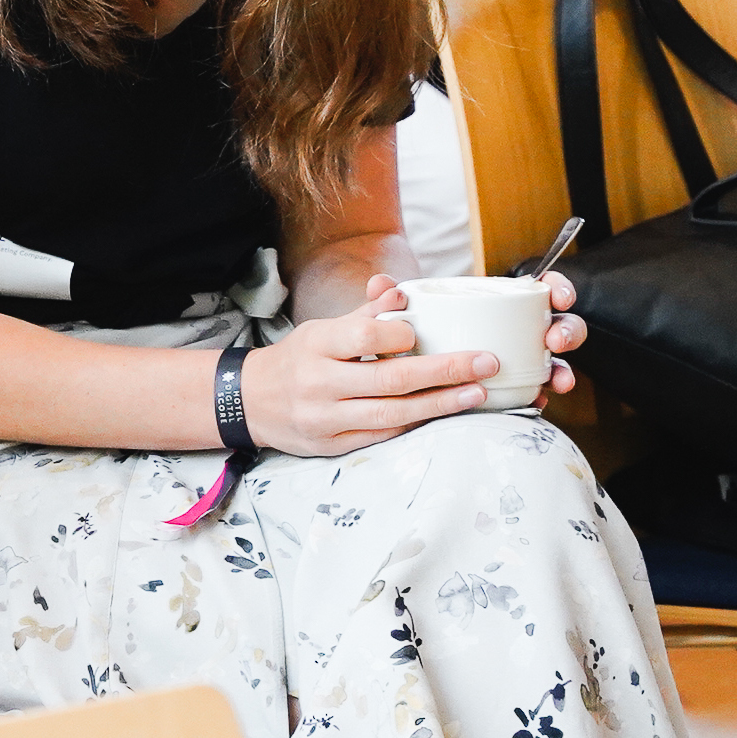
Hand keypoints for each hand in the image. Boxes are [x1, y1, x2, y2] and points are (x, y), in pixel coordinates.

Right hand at [237, 273, 584, 455]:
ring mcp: (324, 418)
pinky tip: (443, 412)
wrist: (250, 400)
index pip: (366, 338)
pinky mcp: (331, 444)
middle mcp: (318, 383)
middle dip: (445, 371)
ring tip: (477, 393)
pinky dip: (416, 424)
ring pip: (393, 414)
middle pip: (391, 379)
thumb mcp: (323, 328)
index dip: (400, 336)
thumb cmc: (298, 359)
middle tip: (486, 363)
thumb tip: (401, 292)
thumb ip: (366, 314)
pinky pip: (383, 436)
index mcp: (315, 345)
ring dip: (441, 403)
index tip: (421, 334)